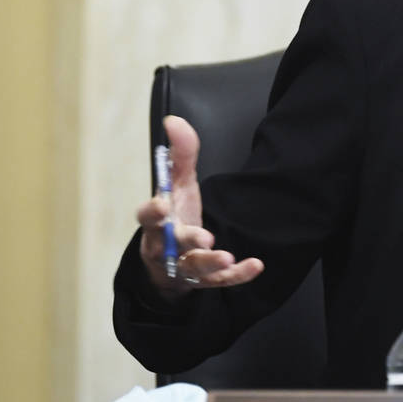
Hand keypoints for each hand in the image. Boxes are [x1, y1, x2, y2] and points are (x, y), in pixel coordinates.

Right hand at [136, 115, 263, 297]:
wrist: (173, 261)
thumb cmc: (175, 217)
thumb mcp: (178, 185)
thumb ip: (179, 155)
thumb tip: (173, 120)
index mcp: (156, 222)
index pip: (147, 217)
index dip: (152, 212)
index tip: (162, 205)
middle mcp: (165, 246)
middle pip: (170, 245)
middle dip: (186, 240)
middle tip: (204, 238)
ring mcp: (183, 265)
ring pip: (193, 267)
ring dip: (210, 262)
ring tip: (226, 256)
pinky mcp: (203, 280)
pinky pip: (220, 281)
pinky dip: (237, 275)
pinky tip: (255, 265)